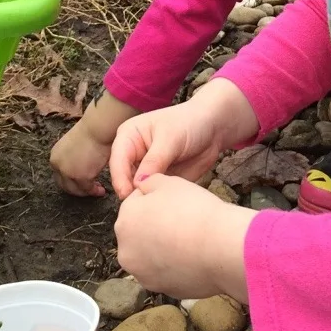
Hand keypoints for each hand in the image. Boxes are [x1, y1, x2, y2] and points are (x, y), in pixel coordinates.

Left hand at [50, 92, 137, 196]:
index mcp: (55, 157)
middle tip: (90, 190)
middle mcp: (58, 166)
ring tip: (98, 190)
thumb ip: (73, 157)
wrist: (98, 128)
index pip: (60, 175)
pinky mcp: (80, 177)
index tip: (82, 182)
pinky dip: (95, 191)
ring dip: (87, 192)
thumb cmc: (92, 132)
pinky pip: (87, 189)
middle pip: (65, 186)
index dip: (71, 181)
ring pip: (76, 190)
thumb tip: (81, 167)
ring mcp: (68, 172)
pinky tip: (102, 190)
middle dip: (78, 190)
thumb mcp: (75, 146)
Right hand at [109, 79, 258, 199]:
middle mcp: (133, 154)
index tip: (127, 194)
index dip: (120, 178)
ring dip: (143, 198)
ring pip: (136, 189)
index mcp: (129, 136)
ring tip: (154, 207)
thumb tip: (138, 183)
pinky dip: (156, 201)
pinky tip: (164, 207)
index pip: (117, 160)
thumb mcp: (170, 138)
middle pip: (123, 178)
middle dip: (130, 191)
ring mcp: (145, 169)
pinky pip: (152, 194)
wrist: (213, 129)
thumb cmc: (189, 123)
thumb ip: (154, 160)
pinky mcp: (158, 180)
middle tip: (140, 205)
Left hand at [115, 174, 254, 300]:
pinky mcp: (161, 290)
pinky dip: (175, 267)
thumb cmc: (195, 210)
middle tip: (183, 221)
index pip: (135, 205)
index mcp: (125, 220)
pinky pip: (165, 273)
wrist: (221, 247)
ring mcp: (142, 274)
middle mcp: (126, 250)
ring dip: (163, 249)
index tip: (176, 203)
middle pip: (139, 233)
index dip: (157, 201)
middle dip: (155, 227)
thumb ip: (149, 182)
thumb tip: (142, 185)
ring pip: (150, 256)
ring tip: (190, 241)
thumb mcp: (170, 182)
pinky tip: (194, 257)